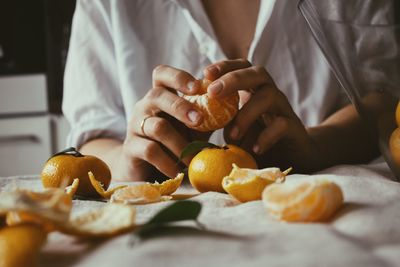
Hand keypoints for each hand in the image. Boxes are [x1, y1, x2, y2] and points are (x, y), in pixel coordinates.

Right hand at [121, 65, 205, 179]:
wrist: (144, 169)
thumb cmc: (174, 143)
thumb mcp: (193, 128)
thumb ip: (208, 116)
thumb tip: (234, 106)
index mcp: (160, 97)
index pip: (162, 74)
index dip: (178, 77)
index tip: (197, 87)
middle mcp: (144, 107)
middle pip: (157, 96)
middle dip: (181, 107)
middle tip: (200, 121)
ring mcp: (135, 126)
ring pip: (157, 126)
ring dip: (180, 143)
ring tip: (194, 158)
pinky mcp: (130, 147)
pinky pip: (150, 150)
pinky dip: (168, 162)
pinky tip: (178, 172)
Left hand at [203, 59, 318, 171]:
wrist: (292, 157)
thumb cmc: (256, 141)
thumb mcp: (234, 129)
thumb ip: (220, 121)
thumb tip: (194, 119)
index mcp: (254, 91)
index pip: (242, 67)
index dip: (225, 66)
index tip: (206, 73)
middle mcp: (270, 94)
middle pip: (257, 73)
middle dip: (233, 79)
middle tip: (213, 92)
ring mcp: (283, 109)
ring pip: (270, 95)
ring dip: (246, 114)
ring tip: (231, 135)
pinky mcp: (294, 128)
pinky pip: (282, 124)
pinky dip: (266, 136)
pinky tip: (254, 149)